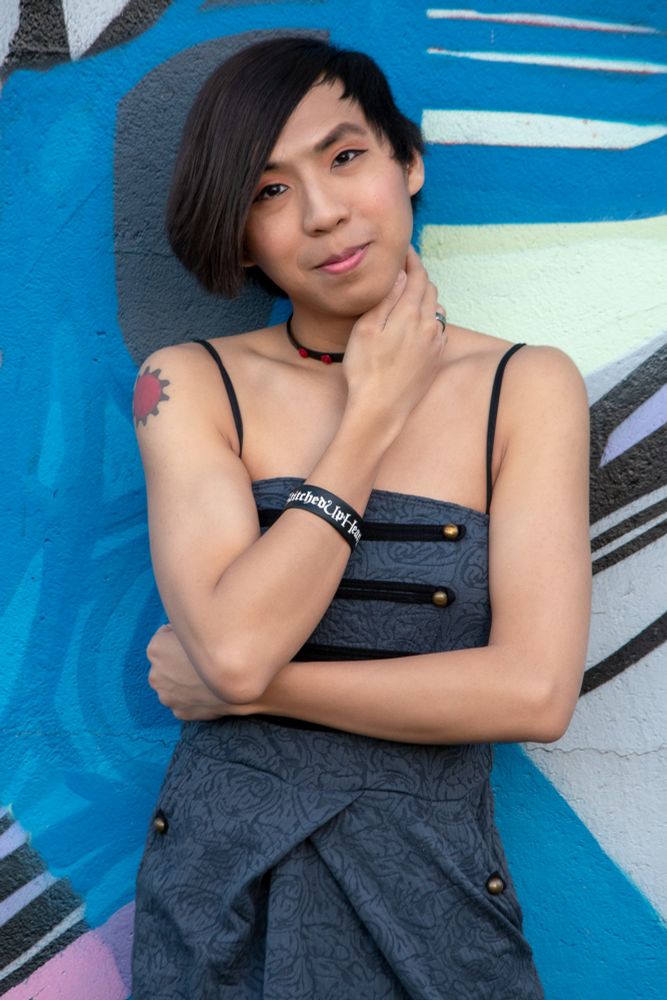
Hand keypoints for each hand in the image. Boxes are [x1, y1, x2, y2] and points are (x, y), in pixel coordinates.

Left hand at [146, 624, 246, 720]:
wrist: (238, 679)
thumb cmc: (220, 648)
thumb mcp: (198, 625)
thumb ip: (186, 627)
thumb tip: (185, 627)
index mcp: (156, 649)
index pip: (164, 637)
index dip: (183, 638)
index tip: (197, 642)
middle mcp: (155, 675)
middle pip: (166, 664)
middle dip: (179, 662)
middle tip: (202, 661)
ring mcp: (167, 696)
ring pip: (173, 685)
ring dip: (184, 682)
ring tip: (206, 677)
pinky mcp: (180, 712)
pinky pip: (184, 702)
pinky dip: (194, 697)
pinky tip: (208, 691)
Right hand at [343, 245, 446, 423]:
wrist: (380, 411)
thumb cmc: (366, 371)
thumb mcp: (366, 329)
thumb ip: (386, 299)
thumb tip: (400, 275)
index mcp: (411, 314)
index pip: (418, 276)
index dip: (412, 260)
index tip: (404, 250)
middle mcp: (430, 326)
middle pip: (430, 290)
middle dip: (418, 276)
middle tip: (403, 269)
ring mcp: (435, 344)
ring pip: (436, 309)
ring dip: (425, 297)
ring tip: (408, 294)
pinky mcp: (435, 360)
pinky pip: (438, 330)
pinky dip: (429, 318)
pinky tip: (416, 323)